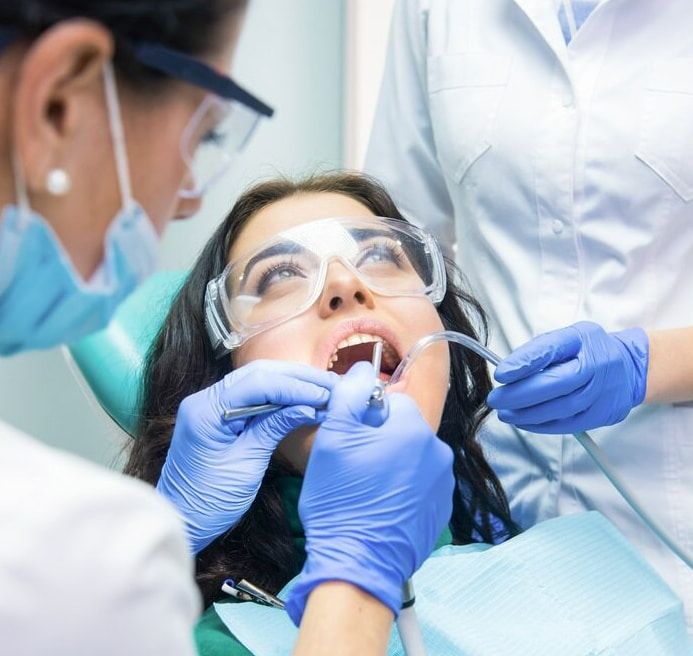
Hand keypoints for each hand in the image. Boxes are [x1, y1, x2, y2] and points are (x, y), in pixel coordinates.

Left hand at [156, 360, 336, 553]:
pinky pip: (252, 394)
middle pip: (258, 373)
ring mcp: (210, 404)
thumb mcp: (247, 465)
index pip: (258, 383)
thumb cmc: (209, 502)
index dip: (295, 386)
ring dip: (291, 383)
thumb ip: (275, 428)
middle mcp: (205, 399)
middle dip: (297, 378)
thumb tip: (309, 406)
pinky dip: (279, 396)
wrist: (181, 521)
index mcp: (206, 410)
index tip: (325, 395)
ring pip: (257, 380)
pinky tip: (301, 399)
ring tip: (323, 389)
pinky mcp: (218, 414)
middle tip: (331, 385)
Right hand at [286, 361, 453, 624]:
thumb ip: (350, 394)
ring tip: (367, 489)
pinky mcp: (441, 509)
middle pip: (403, 429)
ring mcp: (443, 483)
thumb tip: (364, 369)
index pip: (391, 401)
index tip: (350, 440)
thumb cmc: (341, 499)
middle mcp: (438, 451)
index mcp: (414, 428)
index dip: (364, 418)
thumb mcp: (334, 437)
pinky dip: (403, 489)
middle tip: (354, 467)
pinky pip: (420, 484)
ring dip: (392, 464)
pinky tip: (381, 506)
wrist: (356, 563)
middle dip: (380, 440)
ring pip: (411, 456)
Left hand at [487, 322, 648, 433]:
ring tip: (505, 414)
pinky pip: (569, 424)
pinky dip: (543, 425)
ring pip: (562, 408)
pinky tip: (524, 422)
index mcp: (583, 339)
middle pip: (556, 383)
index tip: (501, 374)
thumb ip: (538, 351)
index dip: (524, 363)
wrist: (629, 367)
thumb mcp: (565, 338)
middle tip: (496, 399)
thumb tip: (508, 371)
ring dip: (528, 414)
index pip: (551, 350)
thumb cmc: (587, 350)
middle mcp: (597, 365)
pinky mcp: (603, 414)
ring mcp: (602, 392)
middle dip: (521, 394)